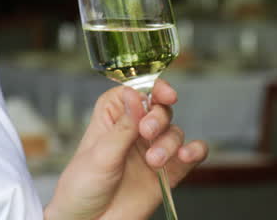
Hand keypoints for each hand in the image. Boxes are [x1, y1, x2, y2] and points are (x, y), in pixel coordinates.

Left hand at [44, 79, 207, 219]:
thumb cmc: (81, 188)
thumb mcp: (99, 155)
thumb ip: (123, 128)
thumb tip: (135, 95)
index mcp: (112, 117)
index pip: (137, 91)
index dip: (153, 87)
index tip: (164, 94)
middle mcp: (134, 131)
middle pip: (160, 109)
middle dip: (159, 118)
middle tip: (148, 132)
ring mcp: (152, 151)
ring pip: (174, 132)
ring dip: (169, 142)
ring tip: (154, 161)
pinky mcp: (166, 173)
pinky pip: (189, 156)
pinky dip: (195, 151)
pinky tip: (188, 154)